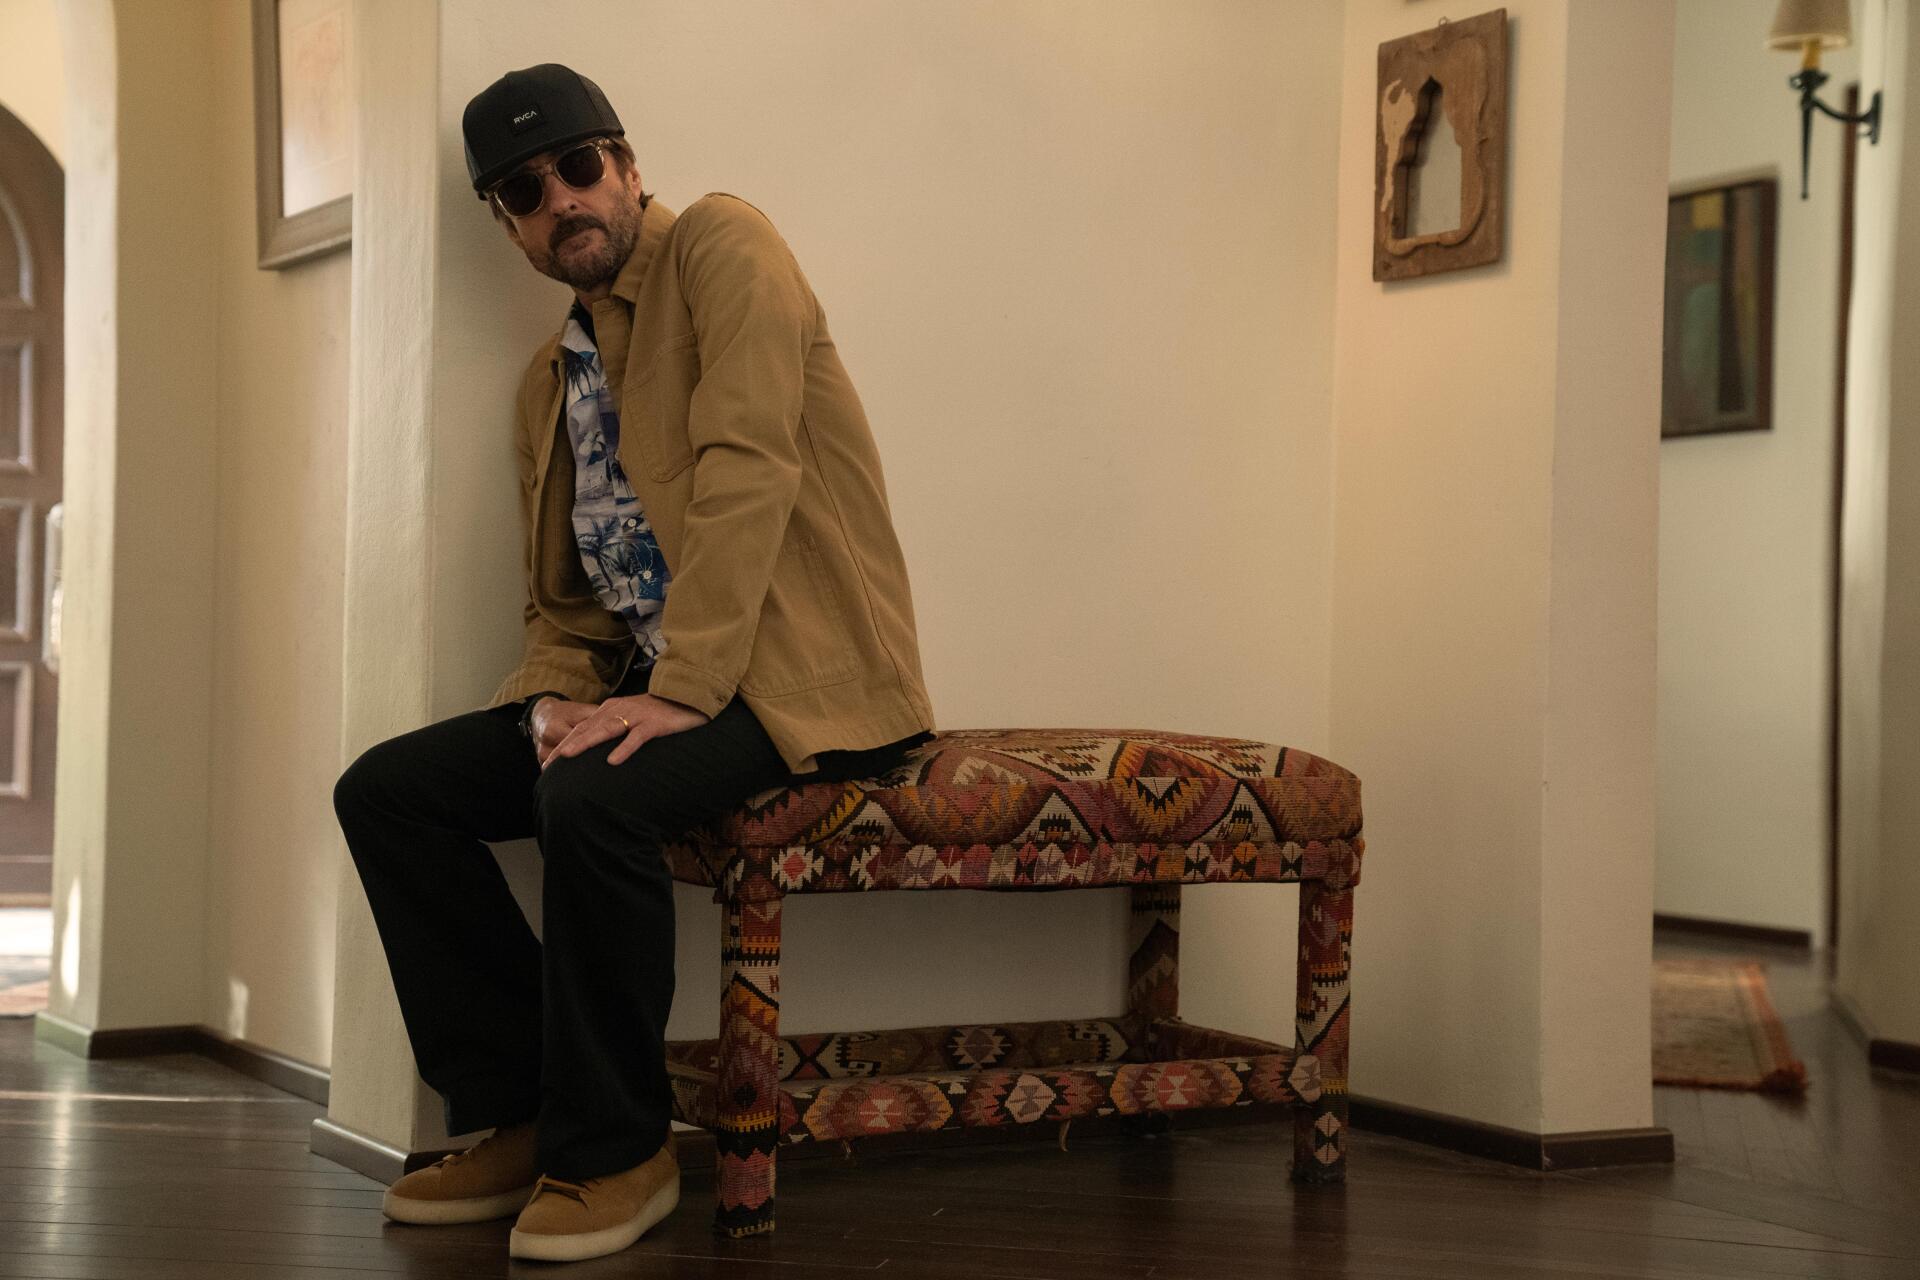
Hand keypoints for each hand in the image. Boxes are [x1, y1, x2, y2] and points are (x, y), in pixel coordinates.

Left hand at [543, 692, 712, 768]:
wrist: (690, 697)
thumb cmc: (663, 712)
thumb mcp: (634, 718)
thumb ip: (617, 729)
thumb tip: (601, 751)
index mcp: (612, 709)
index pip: (582, 728)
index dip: (564, 743)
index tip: (548, 762)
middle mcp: (619, 709)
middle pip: (587, 729)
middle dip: (566, 746)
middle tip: (548, 764)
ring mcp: (636, 716)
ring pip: (606, 730)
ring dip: (585, 743)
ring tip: (568, 756)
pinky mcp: (654, 723)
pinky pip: (637, 737)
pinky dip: (624, 748)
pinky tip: (613, 761)